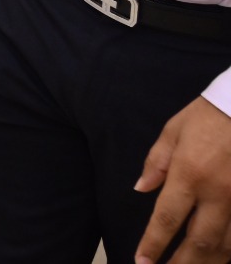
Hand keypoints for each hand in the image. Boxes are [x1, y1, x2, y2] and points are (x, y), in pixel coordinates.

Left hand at [135, 96, 230, 263]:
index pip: (167, 218)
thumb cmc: (210, 115)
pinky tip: (222, 257)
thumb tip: (141, 188)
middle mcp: (218, 192)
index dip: (153, 244)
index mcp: (189, 173)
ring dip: (209, 263)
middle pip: (199, 242)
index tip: (142, 261)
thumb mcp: (174, 130)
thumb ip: (156, 162)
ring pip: (227, 246)